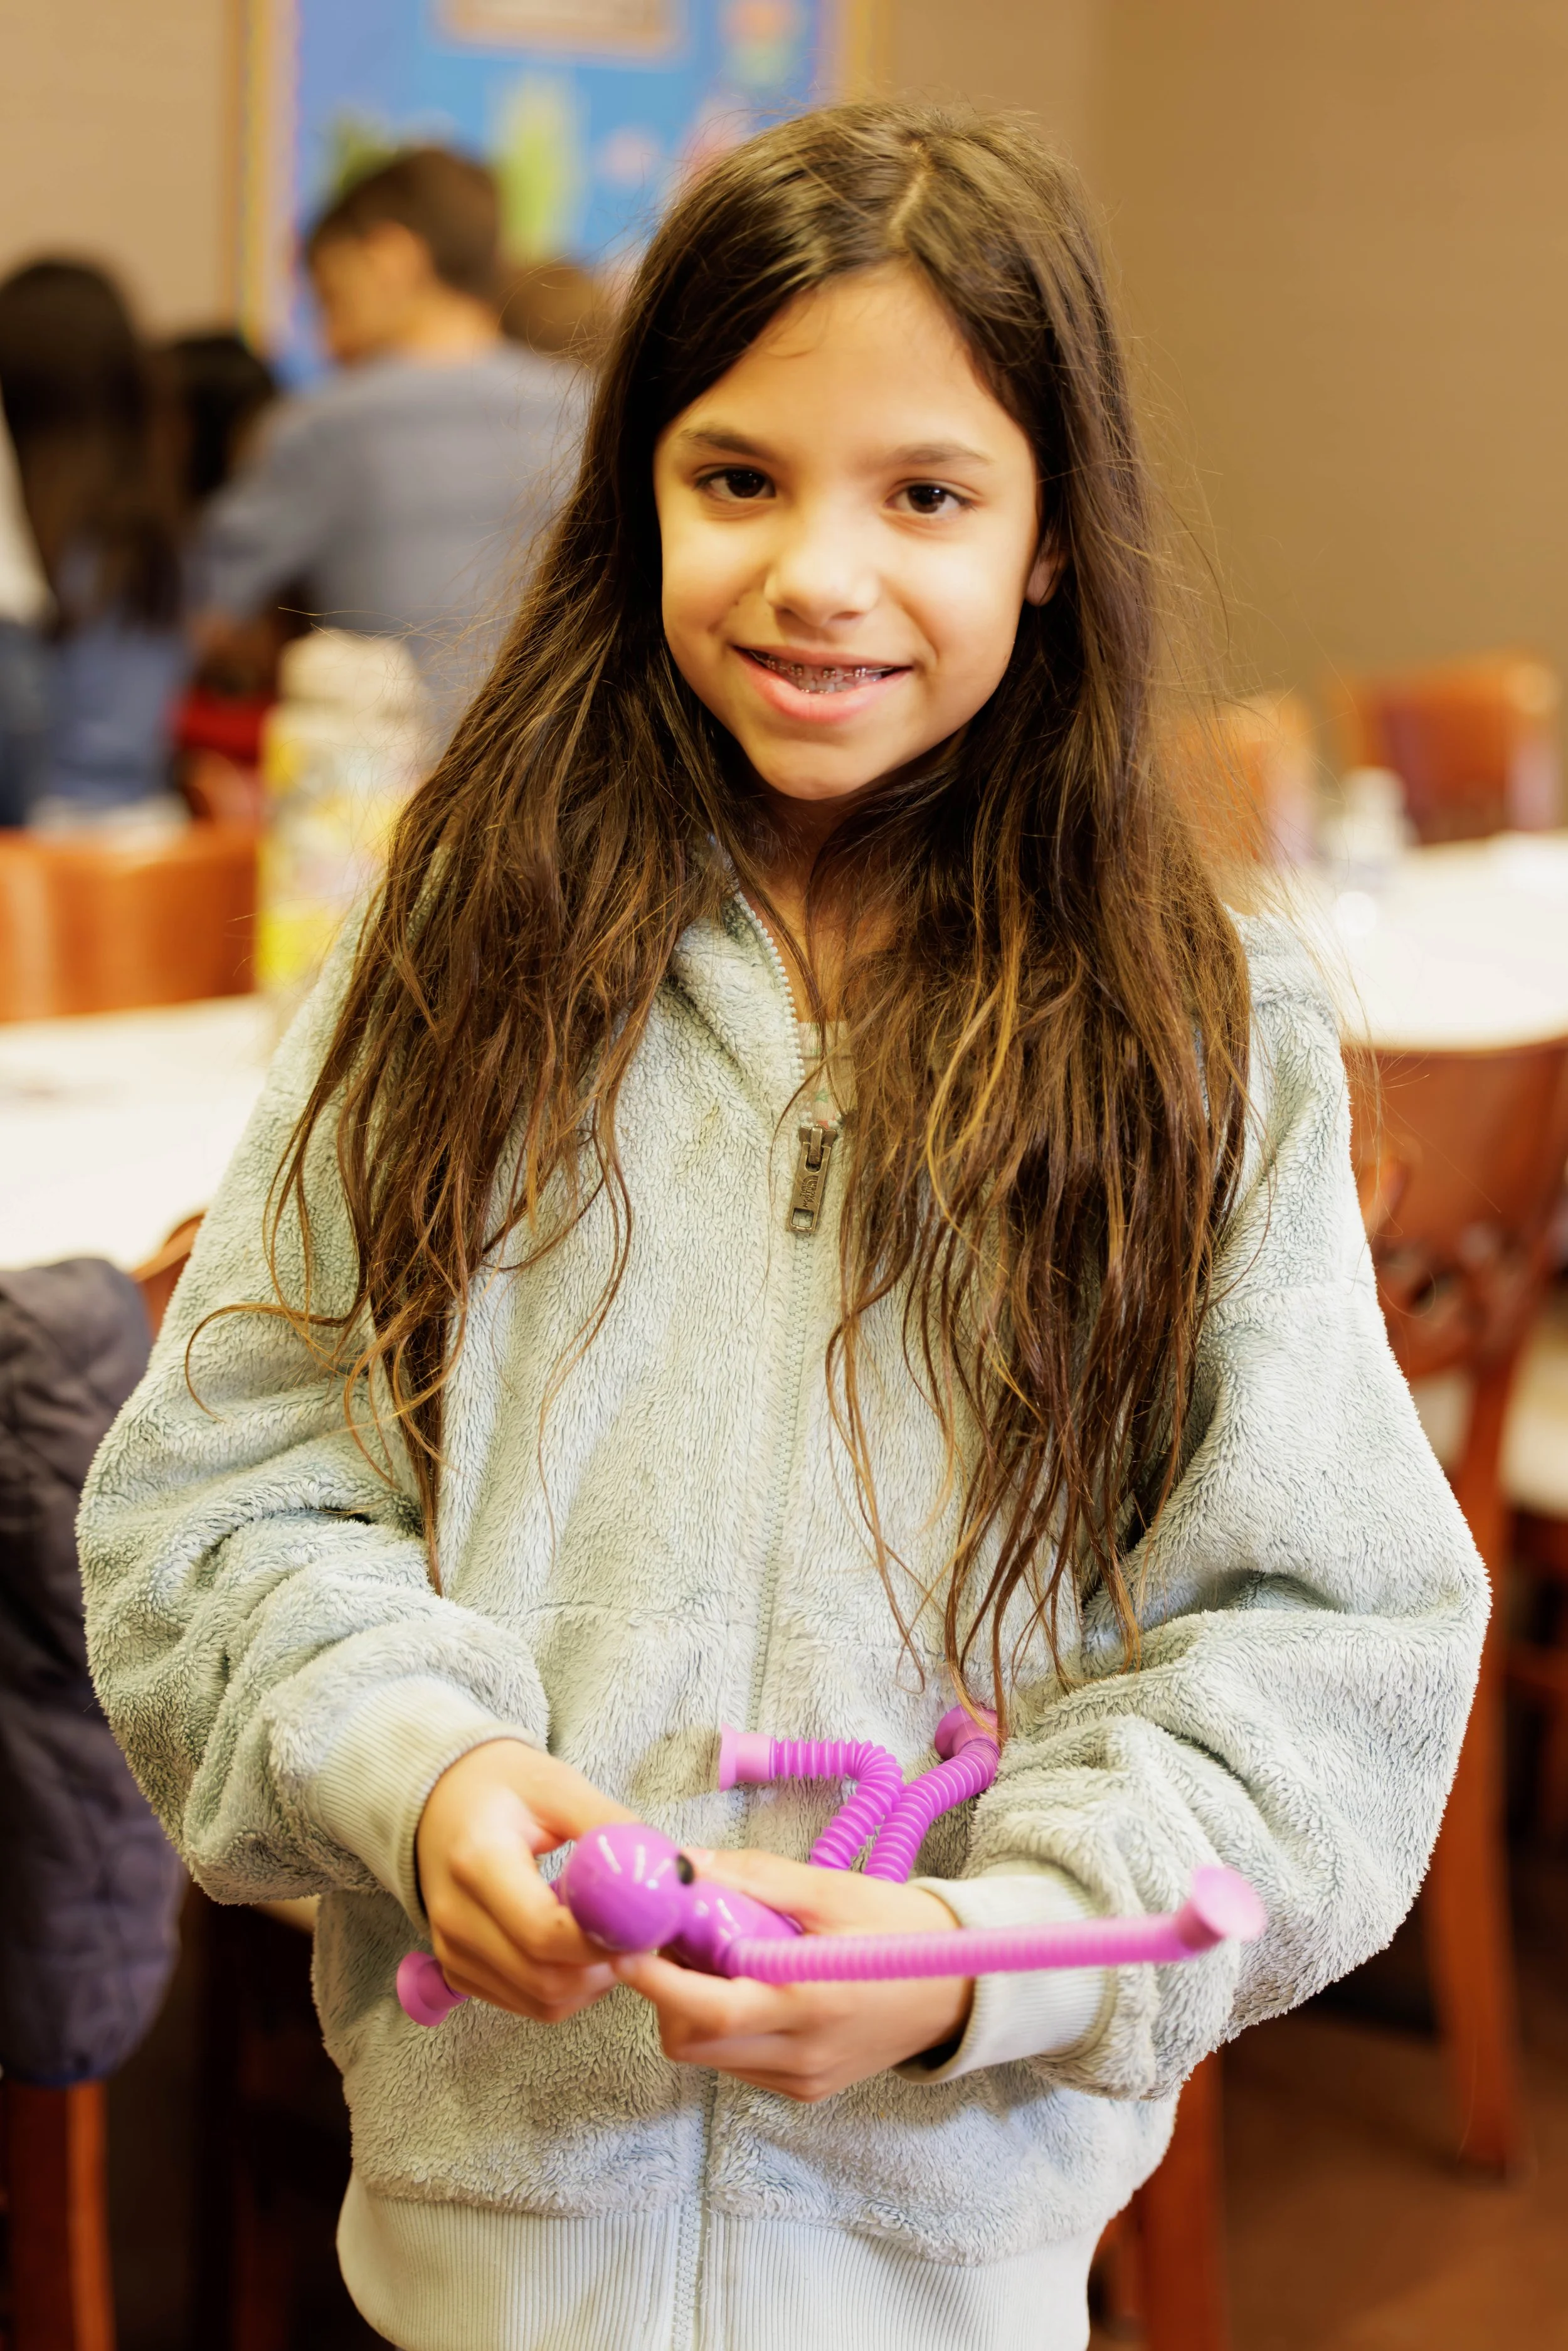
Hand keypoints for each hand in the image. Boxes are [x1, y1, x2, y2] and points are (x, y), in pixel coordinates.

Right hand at [415, 1739, 633, 2023]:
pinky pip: (526, 2003)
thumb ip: (610, 1826)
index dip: (603, 1939)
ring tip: (615, 1936)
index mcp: (475, 1862)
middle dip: (606, 1965)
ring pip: (540, 2001)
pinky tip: (582, 1948)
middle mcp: (455, 1917)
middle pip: (544, 1977)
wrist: (441, 1800)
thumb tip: (673, 1869)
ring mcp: (452, 1950)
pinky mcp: (458, 1970)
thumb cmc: (504, 1786)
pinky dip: (567, 1989)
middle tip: (644, 1934)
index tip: (647, 1921)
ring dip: (592, 1982)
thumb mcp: (558, 1787)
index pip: (543, 1931)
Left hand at [612, 1847, 972, 2101]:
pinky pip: (738, 2065)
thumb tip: (683, 1864)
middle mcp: (799, 2054)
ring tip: (719, 1957)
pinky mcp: (805, 2089)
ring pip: (708, 2056)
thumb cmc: (898, 1928)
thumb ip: (754, 1879)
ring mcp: (801, 2079)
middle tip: (674, 1939)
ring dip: (692, 2009)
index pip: (703, 2007)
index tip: (622, 1938)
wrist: (963, 1989)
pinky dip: (724, 2028)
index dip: (652, 1976)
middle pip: (690, 2040)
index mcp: (806, 2001)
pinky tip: (750, 1987)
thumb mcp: (831, 1889)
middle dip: (666, 1990)